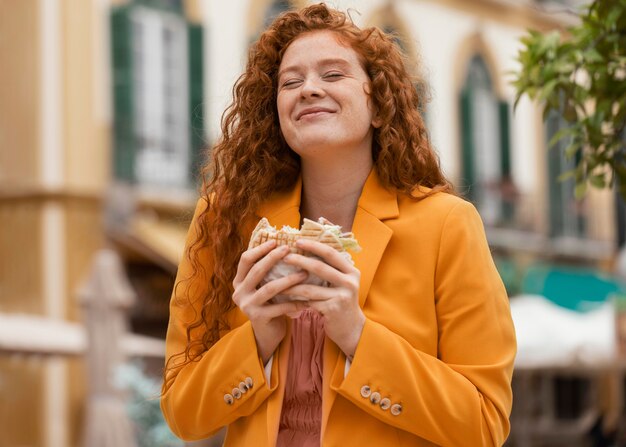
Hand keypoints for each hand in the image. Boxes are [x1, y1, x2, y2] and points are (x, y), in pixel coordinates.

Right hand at [232, 240, 307, 363]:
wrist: (267, 333)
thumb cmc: (269, 303)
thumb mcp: (263, 286)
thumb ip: (267, 271)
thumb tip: (285, 245)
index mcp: (239, 281)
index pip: (245, 260)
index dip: (260, 249)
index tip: (275, 241)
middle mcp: (239, 292)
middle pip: (257, 270)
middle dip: (273, 258)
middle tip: (289, 249)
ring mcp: (247, 306)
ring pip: (269, 288)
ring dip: (289, 280)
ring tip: (304, 273)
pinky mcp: (258, 318)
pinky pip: (280, 307)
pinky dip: (295, 302)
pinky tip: (308, 299)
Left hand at [281, 239, 364, 357]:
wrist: (351, 328)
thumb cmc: (341, 301)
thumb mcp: (342, 283)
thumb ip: (331, 269)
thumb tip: (306, 251)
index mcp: (351, 271)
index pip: (331, 253)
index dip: (314, 246)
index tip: (297, 241)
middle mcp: (349, 282)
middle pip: (320, 267)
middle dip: (300, 260)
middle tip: (284, 257)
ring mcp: (342, 296)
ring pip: (310, 287)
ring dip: (292, 284)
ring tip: (278, 281)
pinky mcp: (332, 309)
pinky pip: (309, 302)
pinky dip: (296, 299)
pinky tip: (285, 297)